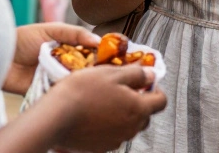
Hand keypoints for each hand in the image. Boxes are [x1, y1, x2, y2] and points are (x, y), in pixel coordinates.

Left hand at [4, 24, 99, 95]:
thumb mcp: (51, 29)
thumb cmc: (23, 39)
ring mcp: (54, 79)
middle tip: (102, 72)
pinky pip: (60, 93)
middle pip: (83, 70)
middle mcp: (62, 64)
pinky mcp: (45, 92)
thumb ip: (75, 33)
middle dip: (91, 70)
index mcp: (66, 48)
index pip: (88, 53)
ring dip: (79, 81)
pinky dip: (66, 91)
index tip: (112, 58)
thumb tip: (98, 40)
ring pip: (74, 82)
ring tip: (88, 80)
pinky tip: (73, 88)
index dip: (99, 56)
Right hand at [42, 65, 166, 152]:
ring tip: (104, 100)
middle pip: (145, 115)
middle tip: (122, 89)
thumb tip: (150, 75)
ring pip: (129, 125)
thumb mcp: (112, 73)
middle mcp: (131, 128)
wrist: (56, 116)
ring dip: (123, 113)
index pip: (161, 101)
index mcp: (138, 108)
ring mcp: (116, 140)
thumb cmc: (83, 91)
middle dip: (139, 101)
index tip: (145, 81)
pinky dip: (109, 125)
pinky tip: (94, 114)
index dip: (155, 88)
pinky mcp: (101, 148)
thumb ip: (136, 74)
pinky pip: (112, 134)